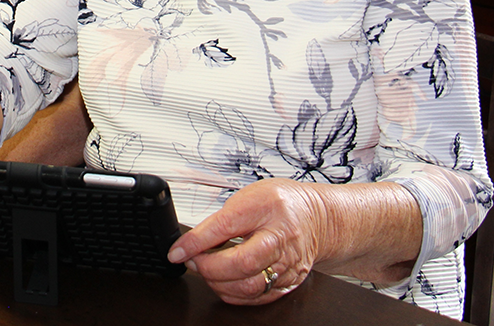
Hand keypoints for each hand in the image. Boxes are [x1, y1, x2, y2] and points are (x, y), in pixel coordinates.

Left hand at [166, 178, 325, 304]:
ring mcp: (287, 264)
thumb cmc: (281, 203)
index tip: (177, 251)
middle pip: (241, 264)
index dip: (196, 242)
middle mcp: (280, 238)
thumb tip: (193, 241)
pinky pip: (258, 297)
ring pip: (249, 287)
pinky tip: (225, 283)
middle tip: (193, 261)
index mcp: (266, 208)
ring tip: (207, 271)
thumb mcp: (248, 196)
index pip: (225, 227)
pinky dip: (234, 294)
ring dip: (219, 283)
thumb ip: (222, 219)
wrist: (316, 217)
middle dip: (209, 268)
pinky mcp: (289, 282)